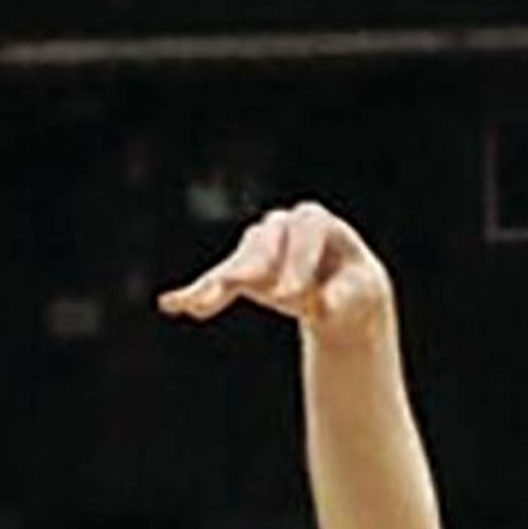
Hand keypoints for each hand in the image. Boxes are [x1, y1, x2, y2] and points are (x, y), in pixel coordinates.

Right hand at [158, 202, 393, 347]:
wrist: (342, 295)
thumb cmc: (353, 289)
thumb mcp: (356, 294)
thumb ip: (340, 298)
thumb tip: (322, 308)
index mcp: (314, 221)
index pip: (303, 232)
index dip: (296, 262)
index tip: (290, 297)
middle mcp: (281, 227)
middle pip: (263, 243)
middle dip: (256, 271)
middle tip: (250, 301)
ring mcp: (257, 248)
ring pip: (235, 263)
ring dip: (217, 285)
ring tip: (200, 306)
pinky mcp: (240, 272)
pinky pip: (215, 282)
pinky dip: (193, 293)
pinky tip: (171, 304)